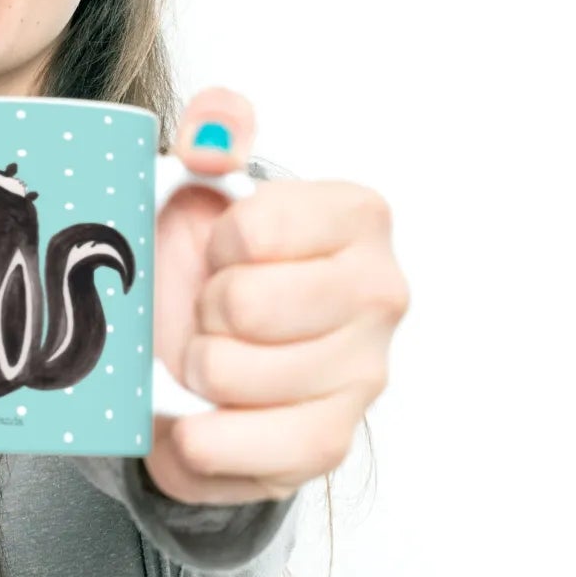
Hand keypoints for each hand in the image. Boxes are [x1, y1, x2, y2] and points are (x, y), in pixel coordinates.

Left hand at [146, 87, 408, 504]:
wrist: (209, 345)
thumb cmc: (213, 259)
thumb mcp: (204, 181)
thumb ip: (213, 132)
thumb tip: (214, 127)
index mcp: (357, 217)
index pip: (256, 230)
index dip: (215, 244)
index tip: (222, 250)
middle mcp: (380, 293)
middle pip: (244, 306)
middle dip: (202, 309)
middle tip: (211, 309)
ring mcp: (364, 373)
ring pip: (233, 375)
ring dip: (195, 368)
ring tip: (206, 354)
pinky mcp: (332, 441)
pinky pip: (254, 448)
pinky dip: (204, 439)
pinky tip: (197, 418)